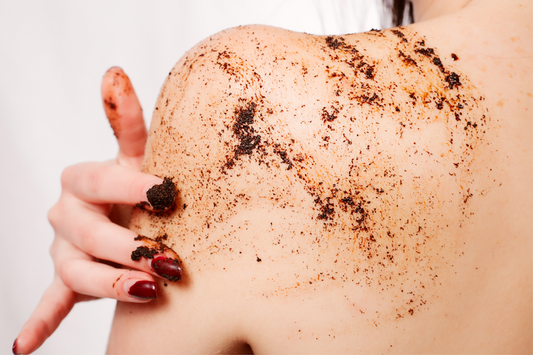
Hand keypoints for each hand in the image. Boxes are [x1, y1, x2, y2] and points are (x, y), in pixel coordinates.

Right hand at [13, 67, 180, 353]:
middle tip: (169, 260)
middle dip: (130, 247)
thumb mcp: (137, 152)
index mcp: (81, 180)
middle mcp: (66, 214)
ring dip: (112, 284)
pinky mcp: (68, 279)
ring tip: (146, 292)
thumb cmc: (138, 183)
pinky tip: (23, 347)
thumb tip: (114, 70)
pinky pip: (52, 301)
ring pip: (79, 270)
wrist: (131, 214)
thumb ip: (126, 119)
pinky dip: (38, 322)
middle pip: (89, 233)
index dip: (131, 187)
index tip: (167, 194)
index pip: (99, 181)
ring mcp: (65, 250)